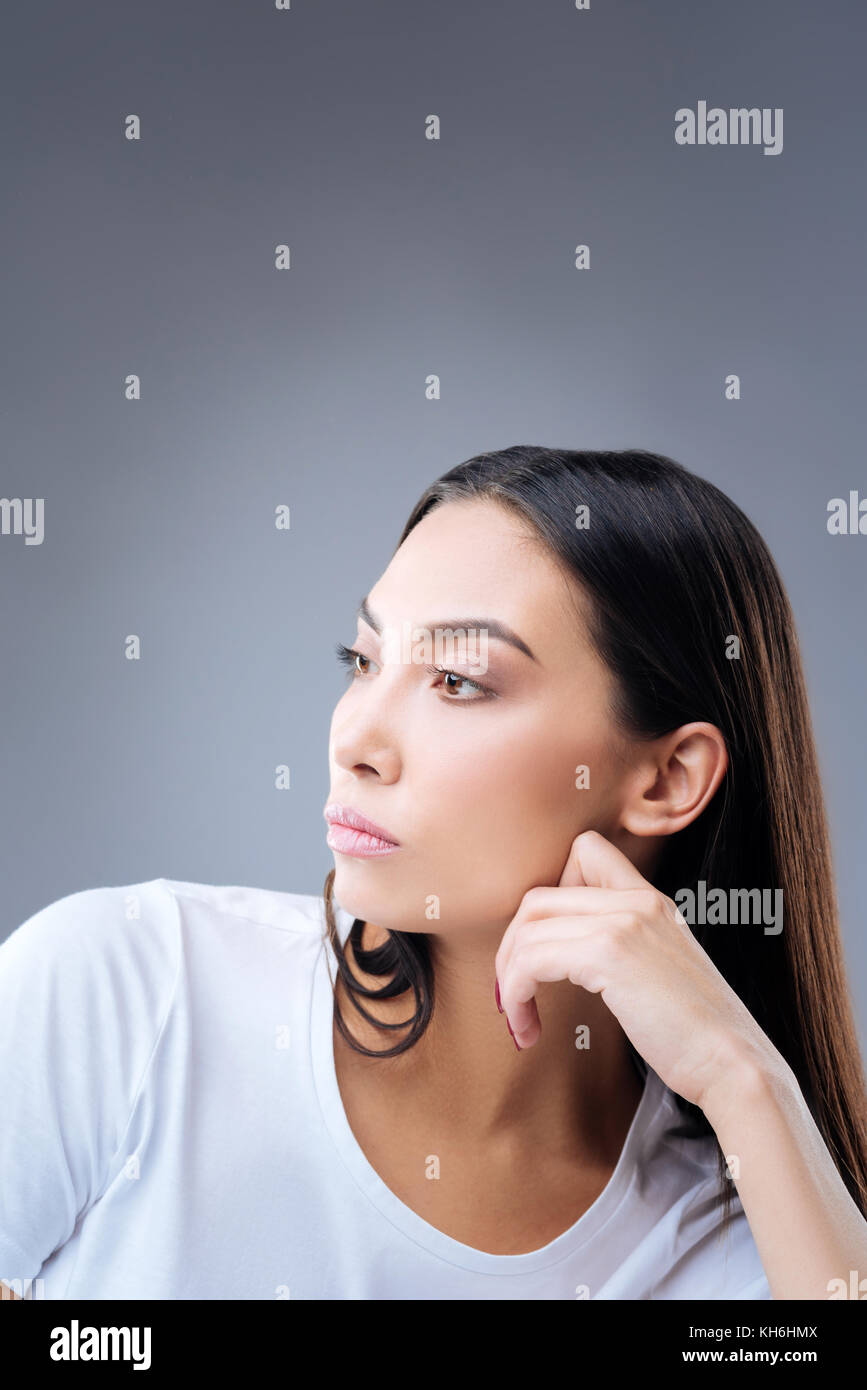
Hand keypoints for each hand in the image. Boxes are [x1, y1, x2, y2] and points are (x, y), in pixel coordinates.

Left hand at [494, 830, 783, 1111]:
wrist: (735, 1065)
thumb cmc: (698, 1035)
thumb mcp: (663, 971)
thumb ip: (627, 949)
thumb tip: (573, 958)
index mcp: (651, 900)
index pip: (585, 852)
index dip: (550, 895)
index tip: (548, 949)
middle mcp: (637, 901)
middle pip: (538, 898)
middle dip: (512, 946)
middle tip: (514, 993)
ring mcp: (624, 923)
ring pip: (527, 928)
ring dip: (509, 977)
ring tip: (518, 1017)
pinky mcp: (609, 954)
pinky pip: (531, 959)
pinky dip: (515, 992)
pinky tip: (527, 1027)